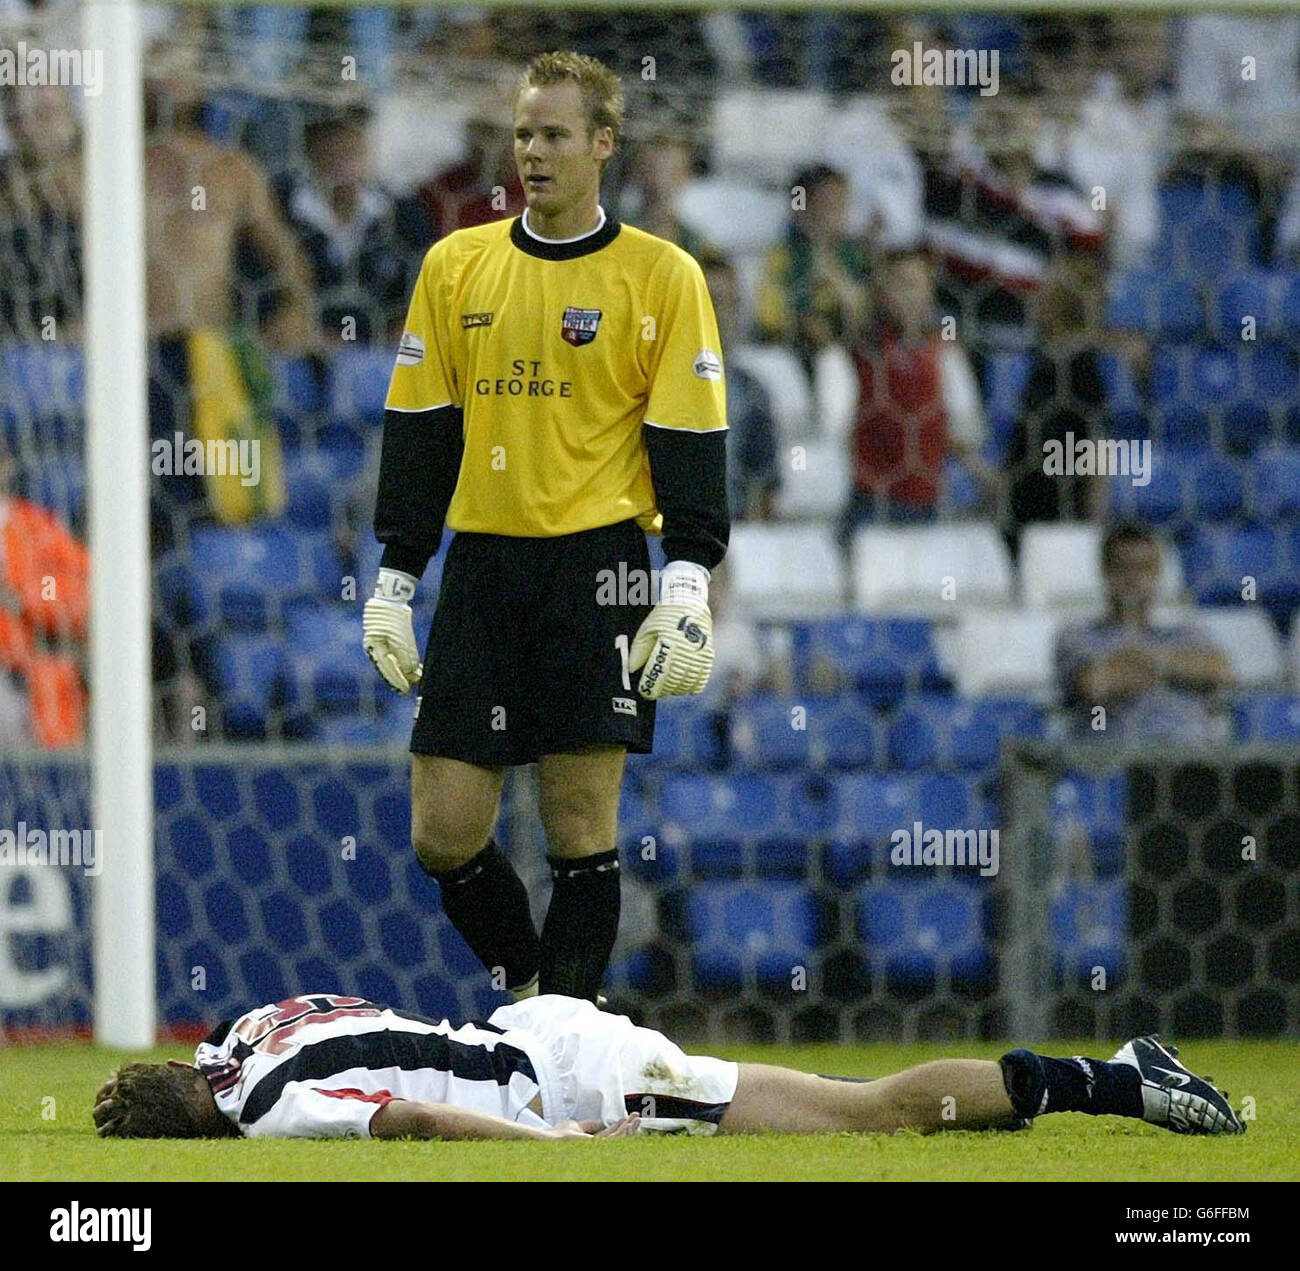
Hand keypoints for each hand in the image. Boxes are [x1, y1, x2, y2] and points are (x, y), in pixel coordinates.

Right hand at [363, 568, 422, 693]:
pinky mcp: (386, 641)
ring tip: (414, 682)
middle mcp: (374, 648)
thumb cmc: (394, 618)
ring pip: (391, 663)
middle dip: (398, 680)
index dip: (397, 681)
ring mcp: (379, 645)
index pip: (386, 669)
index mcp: (374, 647)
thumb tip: (411, 674)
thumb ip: (406, 657)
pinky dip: (403, 663)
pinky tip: (413, 670)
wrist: (391, 600)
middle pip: (387, 669)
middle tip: (408, 691)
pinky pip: (393, 656)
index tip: (406, 690)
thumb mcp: (401, 638)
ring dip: (402, 673)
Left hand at [549, 1115, 640, 1138]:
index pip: (611, 1135)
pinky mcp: (596, 1146)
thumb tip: (600, 1122)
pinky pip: (614, 1140)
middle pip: (618, 1138)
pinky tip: (629, 1125)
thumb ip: (589, 1125)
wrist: (552, 1138)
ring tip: (638, 1120)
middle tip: (638, 1117)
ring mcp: (597, 1147)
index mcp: (593, 1142)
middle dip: (629, 1127)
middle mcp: (597, 1146)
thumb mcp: (577, 1125)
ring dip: (630, 1130)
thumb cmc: (559, 1134)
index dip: (620, 1126)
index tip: (628, 1117)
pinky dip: (623, 1133)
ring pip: (619, 1140)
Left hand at [629, 561, 713, 698]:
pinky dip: (690, 687)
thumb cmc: (664, 617)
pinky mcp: (707, 658)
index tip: (644, 690)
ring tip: (666, 685)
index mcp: (668, 644)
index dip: (649, 687)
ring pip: (686, 685)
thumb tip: (632, 670)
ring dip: (674, 690)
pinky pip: (700, 682)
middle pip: (672, 683)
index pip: (658, 674)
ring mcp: (698, 656)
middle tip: (653, 689)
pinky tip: (681, 686)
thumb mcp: (646, 631)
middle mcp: (685, 652)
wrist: (689, 604)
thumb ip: (638, 652)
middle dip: (660, 690)